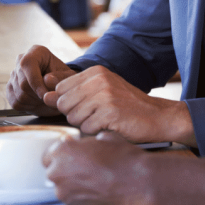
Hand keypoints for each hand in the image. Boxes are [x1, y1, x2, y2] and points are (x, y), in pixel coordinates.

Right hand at [5, 44, 76, 114]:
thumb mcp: (68, 76)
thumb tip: (47, 80)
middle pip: (23, 84)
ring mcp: (13, 75)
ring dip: (35, 102)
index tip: (47, 95)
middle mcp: (21, 61)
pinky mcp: (10, 89)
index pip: (28, 64)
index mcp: (36, 52)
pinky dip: (28, 107)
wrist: (57, 87)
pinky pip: (16, 103)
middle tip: (50, 99)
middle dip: (38, 96)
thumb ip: (61, 78)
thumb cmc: (63, 78)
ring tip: (46, 99)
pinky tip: (37, 102)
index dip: (37, 82)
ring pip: (20, 95)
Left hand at [43, 132, 154, 204]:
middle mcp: (58, 174)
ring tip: (96, 183)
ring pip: (64, 189)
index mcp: (62, 152)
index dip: (63, 155)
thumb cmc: (125, 161)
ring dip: (75, 186)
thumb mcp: (107, 139)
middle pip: (54, 172)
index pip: (50, 154)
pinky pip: (74, 203)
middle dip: (67, 170)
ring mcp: (65, 195)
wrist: (139, 185)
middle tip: (86, 170)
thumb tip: (89, 143)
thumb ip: (89, 142)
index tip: (72, 157)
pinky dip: (82, 200)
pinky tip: (98, 194)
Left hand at [46, 66, 195, 145]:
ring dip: (86, 125)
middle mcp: (99, 80)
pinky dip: (95, 132)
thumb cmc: (128, 106)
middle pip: (64, 104)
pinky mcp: (110, 113)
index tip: (87, 106)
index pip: (61, 88)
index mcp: (96, 72)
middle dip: (76, 115)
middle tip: (96, 116)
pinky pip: (86, 128)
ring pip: (73, 117)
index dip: (70, 102)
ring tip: (103, 121)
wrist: (158, 117)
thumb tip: (46, 95)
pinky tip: (109, 127)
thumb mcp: (102, 91)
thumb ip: (74, 91)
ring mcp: (105, 96)